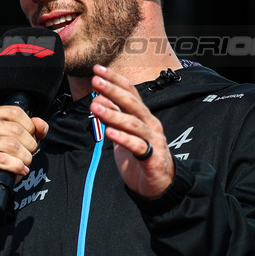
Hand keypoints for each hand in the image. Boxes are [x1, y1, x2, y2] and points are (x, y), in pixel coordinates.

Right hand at [0, 106, 48, 204]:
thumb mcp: (18, 140)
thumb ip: (33, 129)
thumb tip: (40, 124)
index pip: (14, 112)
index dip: (30, 127)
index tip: (30, 138)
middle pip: (15, 129)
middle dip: (29, 145)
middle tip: (27, 155)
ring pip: (11, 145)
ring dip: (24, 158)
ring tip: (23, 164)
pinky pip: (3, 159)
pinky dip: (16, 166)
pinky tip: (19, 170)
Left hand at [89, 64, 173, 197]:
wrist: (158, 185)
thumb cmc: (140, 157)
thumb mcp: (123, 133)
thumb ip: (114, 117)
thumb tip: (99, 99)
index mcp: (143, 116)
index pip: (130, 92)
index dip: (115, 80)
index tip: (97, 69)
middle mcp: (150, 124)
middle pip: (132, 104)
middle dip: (113, 91)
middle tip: (95, 81)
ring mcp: (153, 140)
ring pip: (133, 124)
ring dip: (113, 114)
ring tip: (95, 106)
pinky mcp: (153, 159)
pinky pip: (137, 146)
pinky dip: (123, 139)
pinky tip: (109, 132)